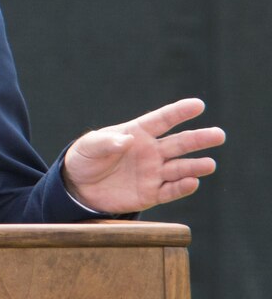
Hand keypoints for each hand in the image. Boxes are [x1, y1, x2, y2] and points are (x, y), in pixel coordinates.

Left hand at [62, 98, 225, 213]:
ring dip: (195, 166)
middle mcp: (151, 151)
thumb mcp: (88, 147)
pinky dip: (181, 187)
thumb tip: (126, 140)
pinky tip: (192, 182)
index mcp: (138, 133)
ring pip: (180, 168)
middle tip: (219, 135)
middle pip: (180, 143)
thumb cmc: (85, 159)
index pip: (162, 120)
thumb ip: (105, 142)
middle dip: (199, 139)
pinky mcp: (151, 193)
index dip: (179, 112)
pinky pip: (170, 190)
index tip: (198, 105)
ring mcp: (153, 172)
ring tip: (209, 164)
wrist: (79, 187)